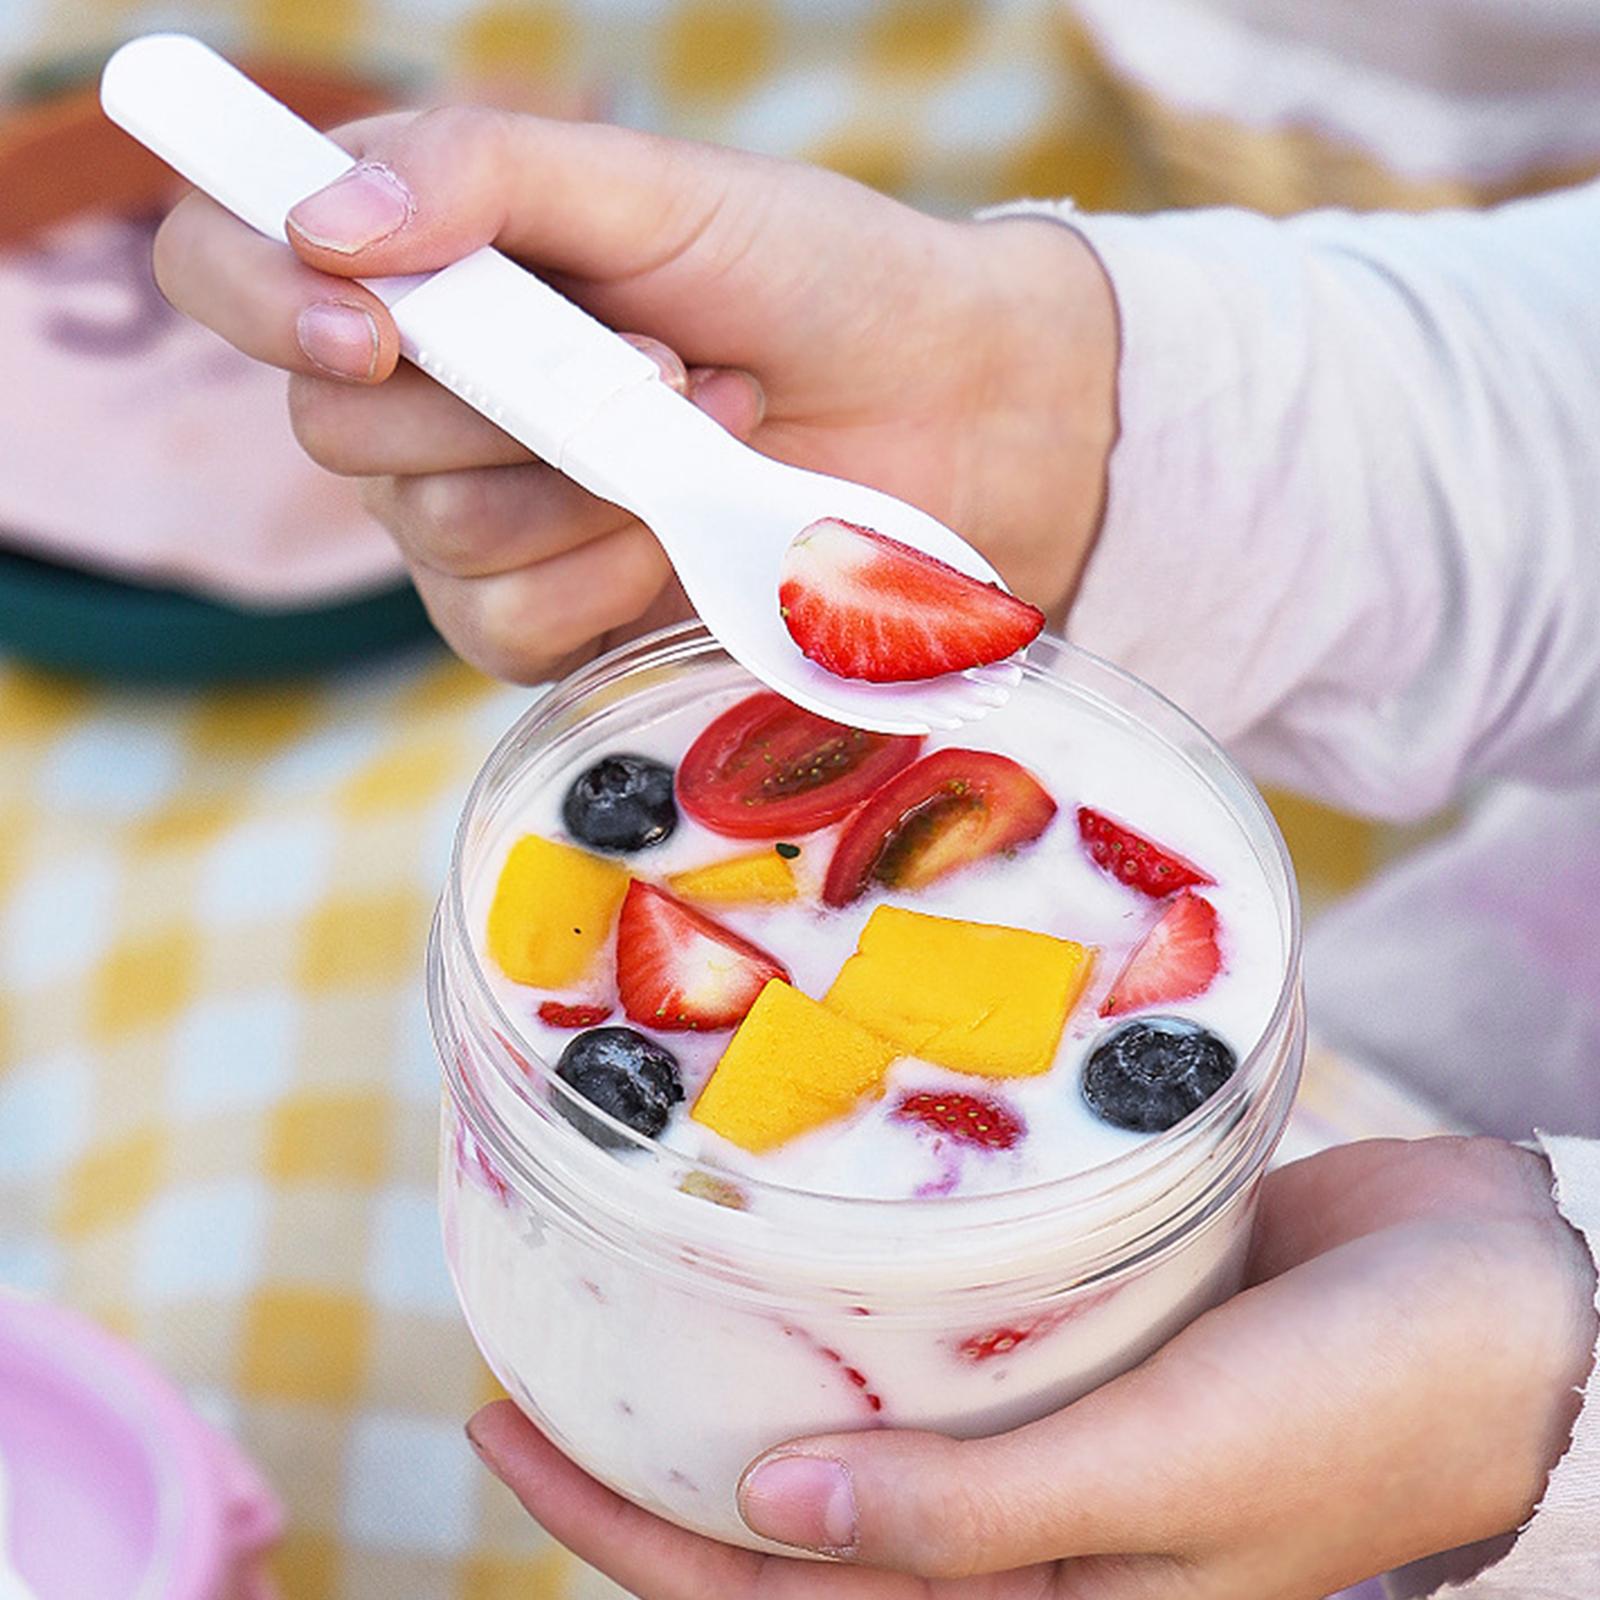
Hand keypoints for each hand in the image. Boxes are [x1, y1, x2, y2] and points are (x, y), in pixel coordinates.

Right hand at [154, 109, 1116, 681]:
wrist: (949, 412)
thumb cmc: (816, 278)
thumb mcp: (661, 190)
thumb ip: (488, 174)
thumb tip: (323, 219)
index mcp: (432, 263)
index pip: (234, 267)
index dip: (258, 297)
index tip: (370, 325)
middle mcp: (433, 395)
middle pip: (337, 428)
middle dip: (500, 401)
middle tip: (648, 355)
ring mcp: (483, 518)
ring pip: (428, 532)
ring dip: (579, 480)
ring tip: (699, 417)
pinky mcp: (548, 618)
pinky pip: (503, 625)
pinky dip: (603, 573)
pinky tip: (681, 523)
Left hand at [466, 1135, 1597, 1599]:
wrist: (1513, 1307)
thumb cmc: (1369, 1407)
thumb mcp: (1179, 1478)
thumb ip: (981, 1518)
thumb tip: (764, 1526)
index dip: (628, 1540)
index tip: (503, 1429)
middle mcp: (1019, 1536)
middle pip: (785, 1529)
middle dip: (644, 1470)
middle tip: (521, 1366)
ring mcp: (1042, 1441)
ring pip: (845, 1439)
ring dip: (735, 1387)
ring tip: (627, 1300)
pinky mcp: (1076, 1347)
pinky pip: (925, 1350)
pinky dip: (843, 1316)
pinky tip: (790, 1252)